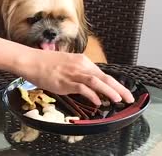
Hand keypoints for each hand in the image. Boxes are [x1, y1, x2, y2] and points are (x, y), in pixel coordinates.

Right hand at [18, 49, 134, 105]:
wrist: (32, 61)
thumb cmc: (47, 64)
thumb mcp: (68, 65)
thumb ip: (80, 73)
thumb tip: (91, 85)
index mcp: (83, 61)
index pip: (103, 74)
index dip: (116, 84)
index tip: (124, 92)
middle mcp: (81, 65)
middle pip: (105, 77)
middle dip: (119, 89)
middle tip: (129, 98)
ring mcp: (74, 73)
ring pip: (97, 82)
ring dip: (109, 91)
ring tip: (119, 100)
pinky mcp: (66, 81)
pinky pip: (83, 88)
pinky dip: (92, 95)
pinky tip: (98, 102)